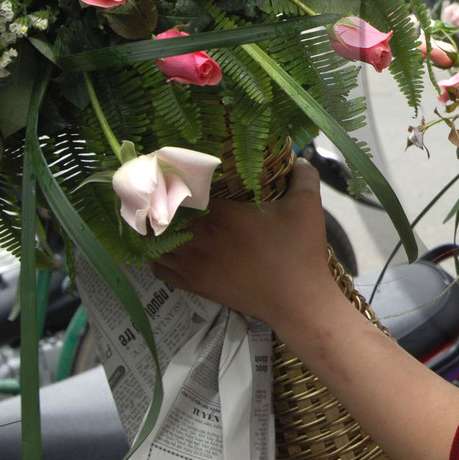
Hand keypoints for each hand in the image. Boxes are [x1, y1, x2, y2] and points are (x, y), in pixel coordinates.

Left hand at [152, 160, 339, 326]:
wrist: (297, 301)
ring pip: (151, 245)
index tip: (171, 167)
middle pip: (156, 217)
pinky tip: (170, 248)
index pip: (178, 190)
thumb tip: (300, 158)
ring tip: (162, 218)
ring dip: (153, 230)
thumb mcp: (307, 206)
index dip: (170, 177)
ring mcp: (192, 264)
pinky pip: (159, 269)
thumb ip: (304, 176)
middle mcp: (197, 238)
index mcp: (219, 215)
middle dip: (155, 201)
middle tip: (163, 189)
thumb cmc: (299, 251)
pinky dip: (157, 257)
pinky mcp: (194, 285)